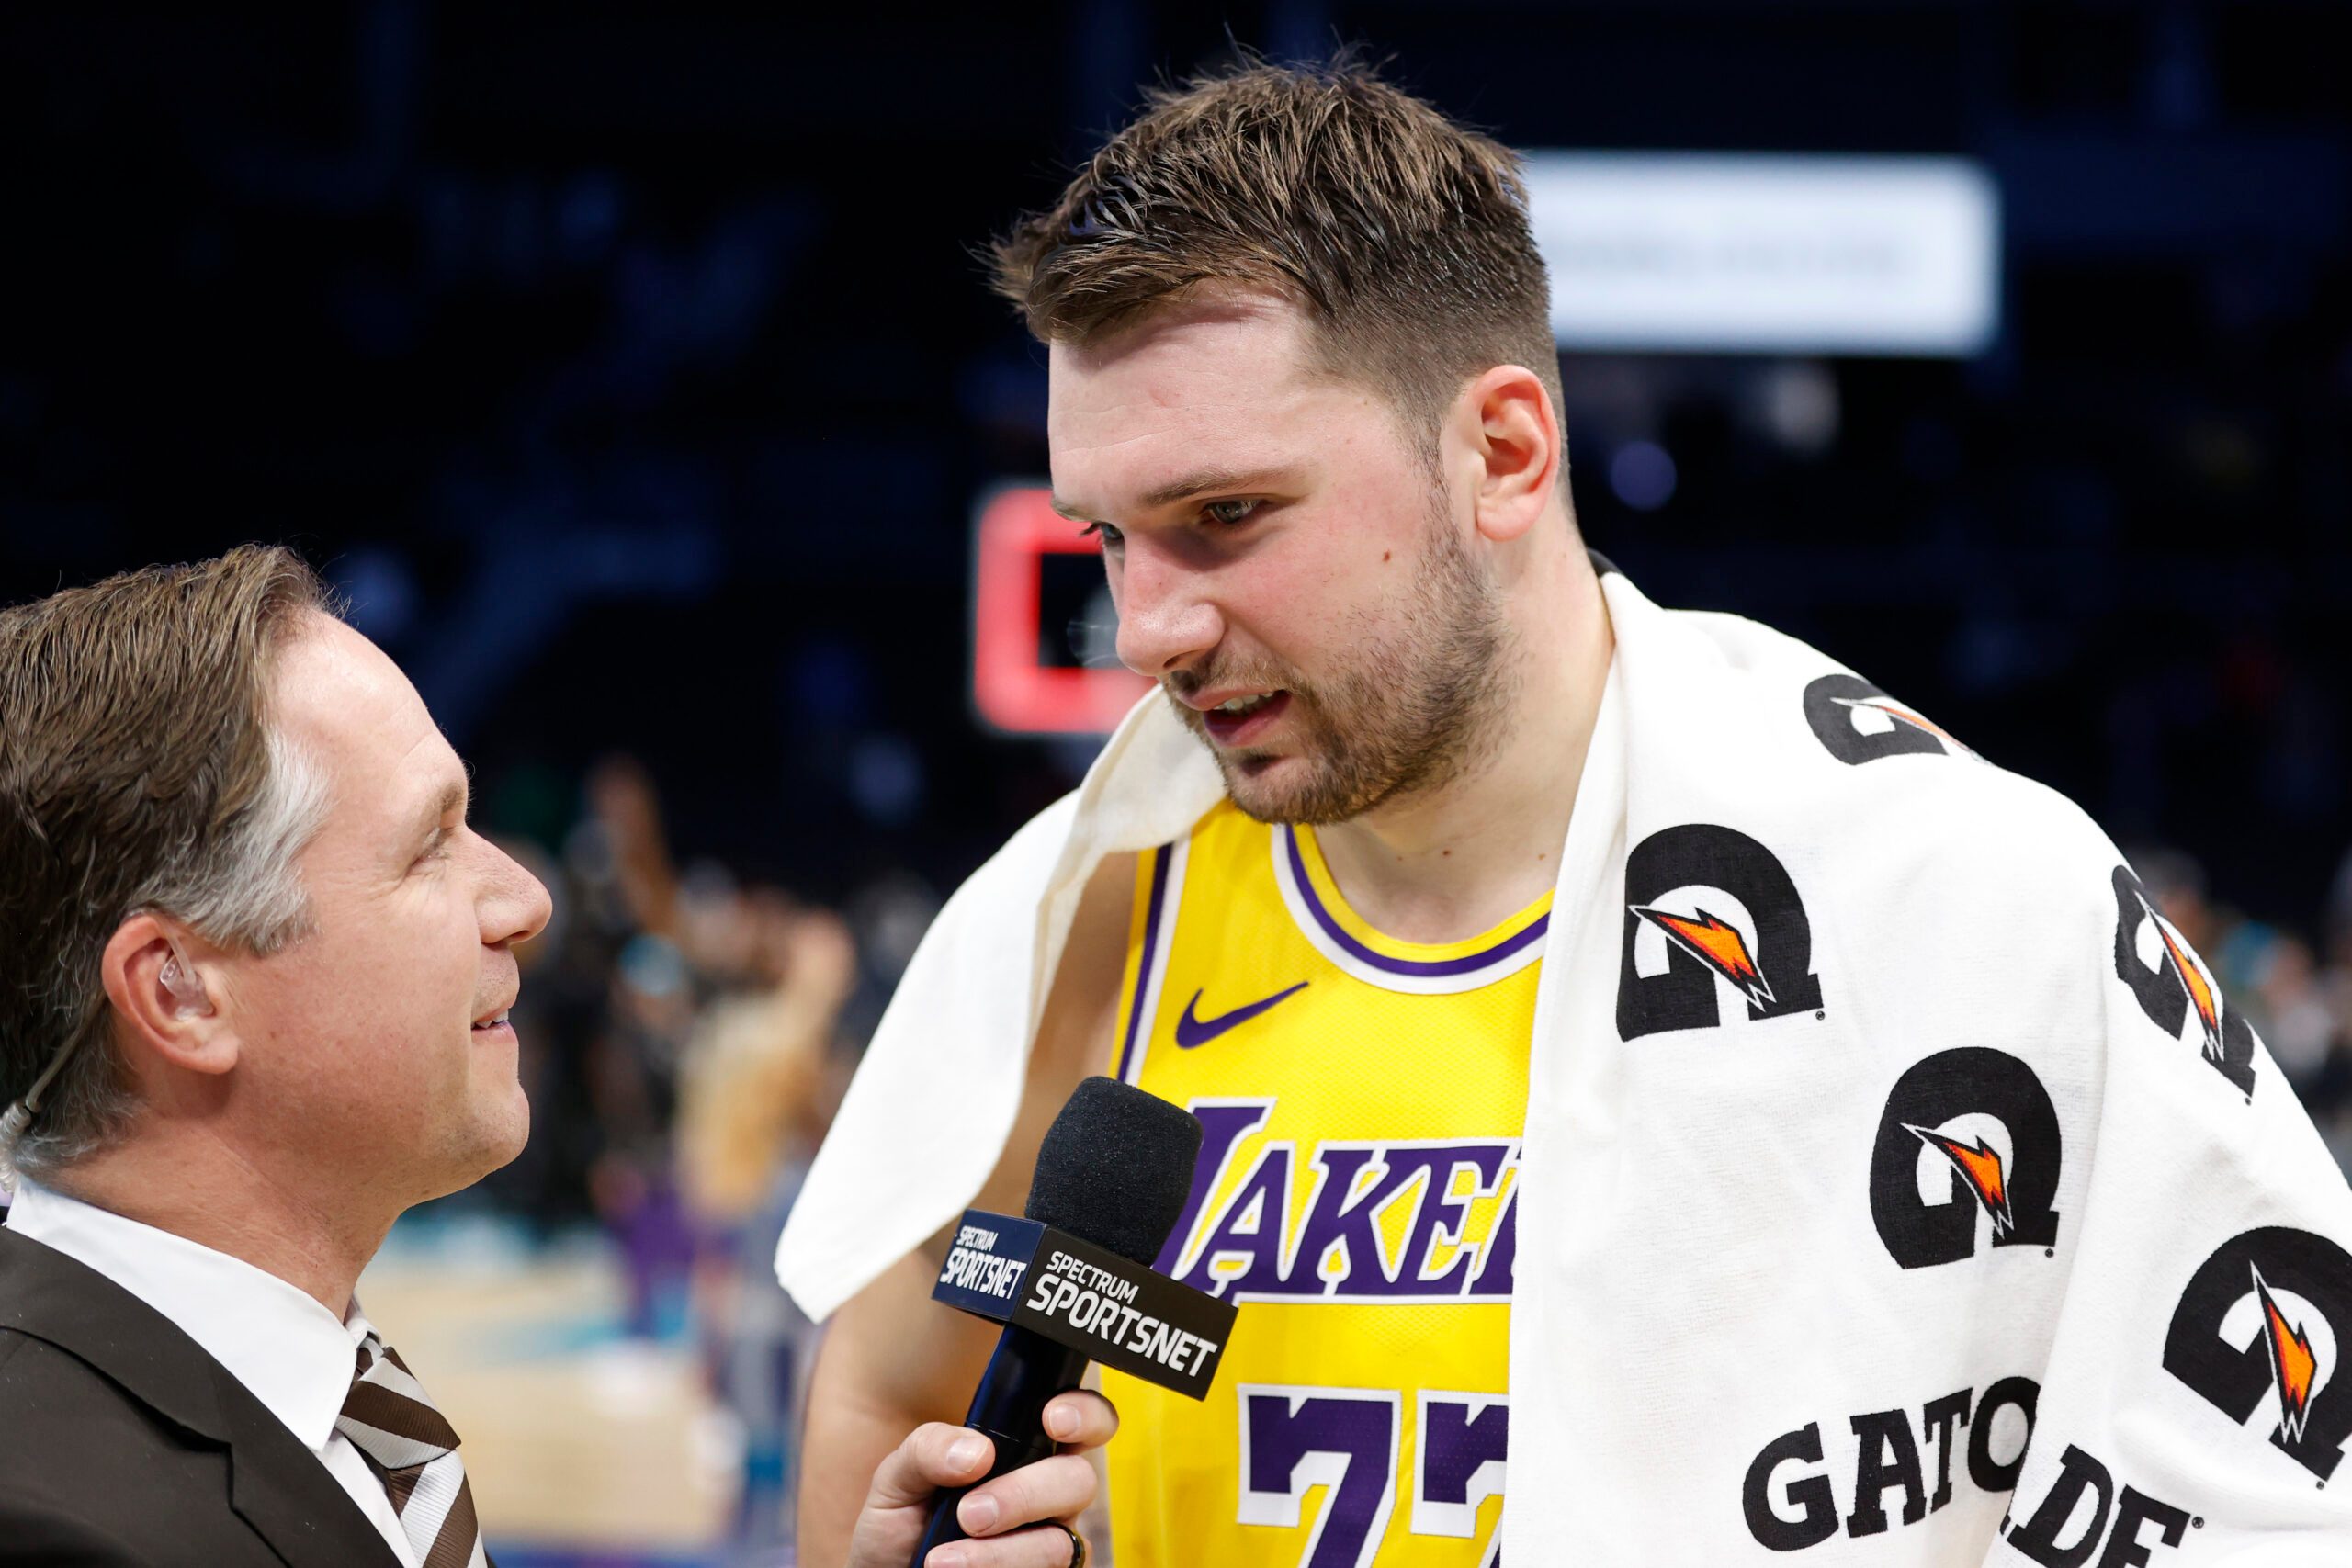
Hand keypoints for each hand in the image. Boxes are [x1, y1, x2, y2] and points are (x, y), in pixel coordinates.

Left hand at [844, 1390, 1116, 1567]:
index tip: (1052, 1420)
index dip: (1085, 1414)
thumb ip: (930, 1448)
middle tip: (971, 1514)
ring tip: (944, 1559)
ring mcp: (1049, 1541)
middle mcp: (1048, 1493)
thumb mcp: (899, 1476)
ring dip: (1001, 1553)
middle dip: (1025, 1495)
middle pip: (1079, 1480)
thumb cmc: (903, 1522)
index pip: (1083, 1420)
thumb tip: (979, 1452)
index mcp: (1026, 1449)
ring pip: (1060, 1542)